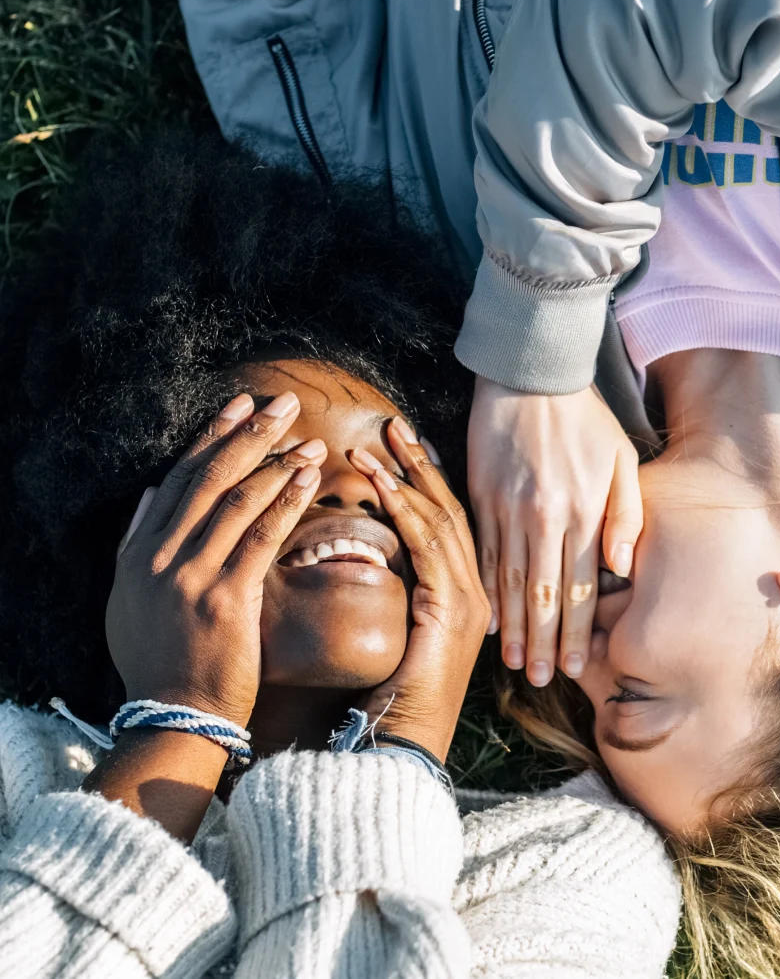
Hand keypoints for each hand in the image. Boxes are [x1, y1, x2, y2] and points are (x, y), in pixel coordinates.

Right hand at [106, 391, 323, 727]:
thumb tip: (151, 492)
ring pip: (239, 500)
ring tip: (310, 440)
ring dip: (278, 463)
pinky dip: (287, 501)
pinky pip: (262, 536)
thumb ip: (137, 542)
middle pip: (211, 478)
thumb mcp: (129, 600)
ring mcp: (192, 576)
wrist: (175, 716)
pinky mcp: (227, 598)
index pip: (180, 478)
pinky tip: (309, 478)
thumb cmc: (160, 660)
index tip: (241, 405)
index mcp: (140, 554)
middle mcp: (161, 558)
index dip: (212, 436)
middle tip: (284, 403)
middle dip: (250, 433)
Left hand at [350, 418, 490, 761]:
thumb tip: (373, 561)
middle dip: (421, 466)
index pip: (450, 525)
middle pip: (451, 512)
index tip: (405, 446)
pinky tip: (381, 482)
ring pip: (440, 520)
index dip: (428, 482)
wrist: (401, 748)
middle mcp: (477, 594)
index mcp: (466, 598)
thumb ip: (400, 597)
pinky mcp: (451, 608)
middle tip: (396, 426)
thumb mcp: (398, 638)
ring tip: (380, 441)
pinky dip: (402, 509)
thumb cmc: (390, 702)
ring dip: (407, 477)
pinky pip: (427, 545)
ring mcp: (469, 600)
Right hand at [467, 378, 641, 686]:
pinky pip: (482, 553)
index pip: (579, 588)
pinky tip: (487, 618)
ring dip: (512, 627)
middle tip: (539, 680)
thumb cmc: (585, 417)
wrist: (530, 374)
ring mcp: (507, 509)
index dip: (576, 632)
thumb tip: (622, 567)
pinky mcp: (481, 496)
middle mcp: (543, 517)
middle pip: (542, 595)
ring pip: (509, 581)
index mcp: (581, 511)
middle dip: (542, 643)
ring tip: (512, 663)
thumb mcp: (621, 459)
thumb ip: (625, 514)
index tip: (574, 666)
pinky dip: (486, 589)